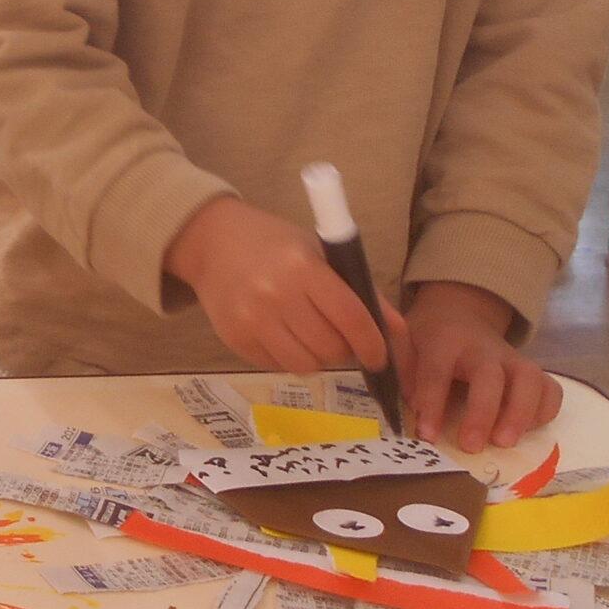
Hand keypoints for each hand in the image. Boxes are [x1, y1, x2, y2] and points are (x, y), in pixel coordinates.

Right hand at [164, 196, 408, 376]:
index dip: (372, 344)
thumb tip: (397, 333)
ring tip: (309, 334)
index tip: (380, 357)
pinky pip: (276, 366)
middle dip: (344, 349)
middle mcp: (276, 295)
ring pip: (305, 365)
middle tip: (338, 335)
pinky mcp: (233, 339)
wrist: (211, 241)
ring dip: (317, 357)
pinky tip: (282, 333)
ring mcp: (251, 320)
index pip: (350, 317)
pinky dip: (288, 357)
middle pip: (330, 348)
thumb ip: (360, 291)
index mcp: (303, 267)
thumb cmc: (275, 244)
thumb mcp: (320, 253)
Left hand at [401, 282, 559, 451]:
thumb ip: (403, 372)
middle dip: (482, 412)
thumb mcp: (405, 343)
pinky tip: (527, 431)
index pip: (437, 369)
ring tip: (505, 443)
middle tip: (471, 445)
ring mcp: (512, 359)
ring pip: (529, 379)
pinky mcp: (532, 372)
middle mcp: (483, 348)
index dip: (431, 402)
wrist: (458, 314)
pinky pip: (550, 389)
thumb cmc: (428, 339)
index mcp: (444, 340)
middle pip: (489, 375)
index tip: (427, 435)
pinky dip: (545, 411)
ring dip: (521, 413)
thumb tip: (408, 410)